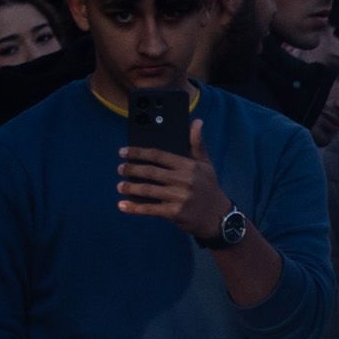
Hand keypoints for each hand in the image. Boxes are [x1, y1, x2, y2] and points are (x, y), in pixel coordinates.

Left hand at [116, 120, 230, 240]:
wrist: (218, 217)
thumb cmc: (209, 188)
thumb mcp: (206, 164)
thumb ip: (197, 144)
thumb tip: (197, 122)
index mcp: (189, 166)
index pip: (159, 155)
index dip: (138, 152)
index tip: (124, 152)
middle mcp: (184, 180)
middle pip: (150, 172)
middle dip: (132, 169)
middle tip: (120, 169)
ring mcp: (179, 197)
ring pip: (148, 190)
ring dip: (130, 187)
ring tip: (120, 186)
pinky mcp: (175, 213)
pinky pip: (150, 209)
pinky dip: (134, 208)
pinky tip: (122, 205)